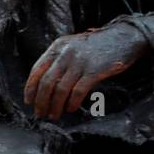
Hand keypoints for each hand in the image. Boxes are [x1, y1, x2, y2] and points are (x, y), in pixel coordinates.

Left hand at [24, 24, 148, 119]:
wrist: (125, 37)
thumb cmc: (97, 46)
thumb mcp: (73, 46)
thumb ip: (59, 60)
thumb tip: (45, 86)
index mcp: (57, 46)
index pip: (37, 70)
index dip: (30, 88)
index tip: (29, 101)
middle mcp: (66, 53)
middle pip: (46, 82)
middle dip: (41, 101)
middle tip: (40, 113)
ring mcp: (80, 61)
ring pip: (60, 89)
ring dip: (55, 106)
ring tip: (54, 115)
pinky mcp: (94, 70)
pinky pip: (77, 91)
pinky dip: (72, 103)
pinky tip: (70, 109)